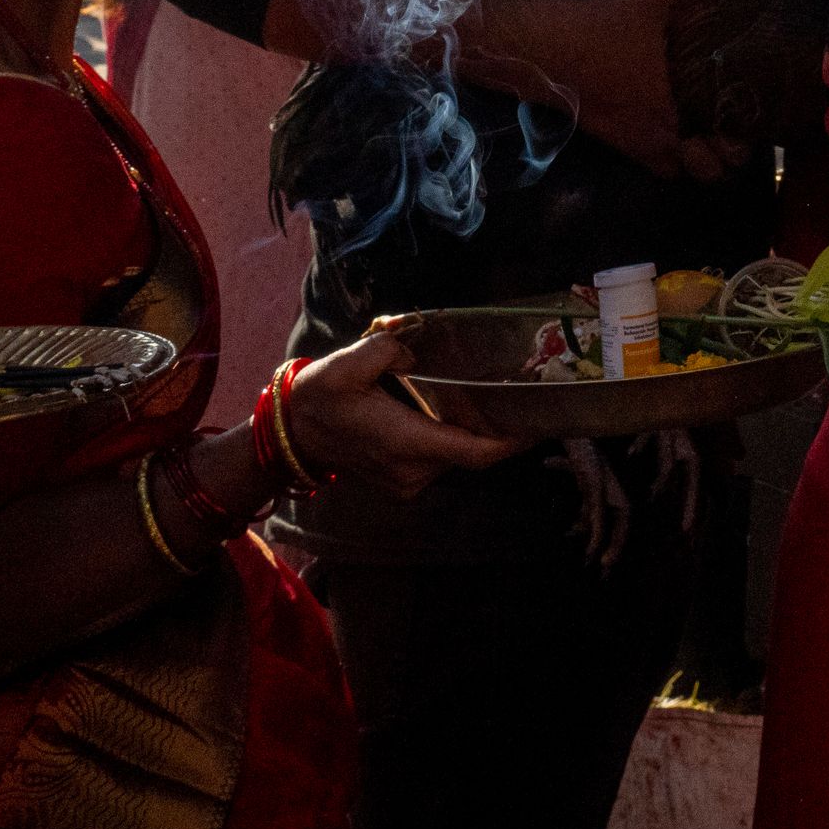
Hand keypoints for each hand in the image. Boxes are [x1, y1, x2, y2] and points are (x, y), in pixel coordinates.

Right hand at [274, 329, 525, 501]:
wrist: (291, 434)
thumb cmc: (318, 398)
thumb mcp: (345, 363)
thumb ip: (385, 348)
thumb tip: (412, 352)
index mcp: (405, 442)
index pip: (474, 452)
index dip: (510, 442)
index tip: (537, 424)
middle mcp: (412, 470)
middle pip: (470, 451)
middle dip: (494, 426)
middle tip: (516, 393)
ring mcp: (407, 480)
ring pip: (455, 454)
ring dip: (470, 429)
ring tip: (486, 395)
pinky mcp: (402, 481)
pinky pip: (439, 458)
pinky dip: (450, 436)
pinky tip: (453, 409)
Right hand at [497, 0, 746, 183]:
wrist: (546, 47)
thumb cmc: (605, 23)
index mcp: (680, 109)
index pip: (728, 152)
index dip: (742, 141)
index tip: (746, 117)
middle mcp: (661, 136)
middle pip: (710, 172)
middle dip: (721, 157)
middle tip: (727, 129)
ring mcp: (636, 142)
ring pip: (679, 172)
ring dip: (692, 159)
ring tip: (702, 132)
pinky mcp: (614, 140)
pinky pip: (649, 164)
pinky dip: (662, 155)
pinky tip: (667, 127)